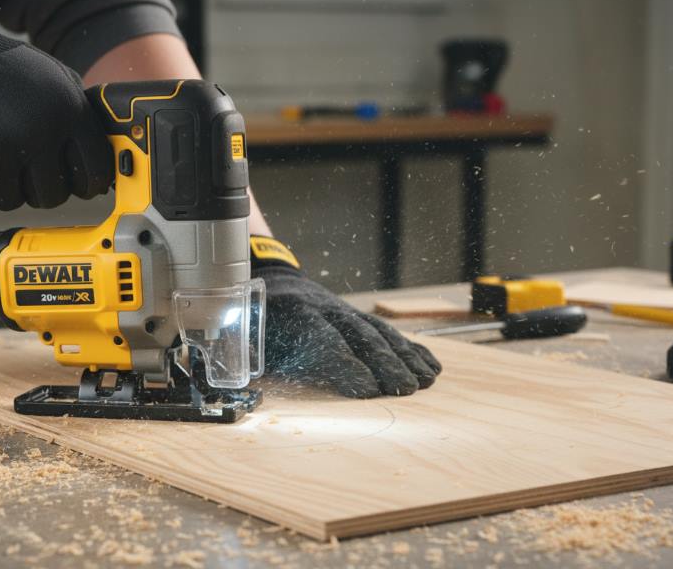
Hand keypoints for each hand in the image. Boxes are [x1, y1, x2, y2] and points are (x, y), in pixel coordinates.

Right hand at [0, 0, 112, 209]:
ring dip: (3, 186)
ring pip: (13, 202)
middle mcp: (35, 135)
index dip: (87, 182)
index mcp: (65, 111)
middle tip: (25, 166)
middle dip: (41, 187)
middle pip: (54, 196)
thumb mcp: (52, 76)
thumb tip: (106, 155)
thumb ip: (79, 114)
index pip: (94, 173)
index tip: (79, 183)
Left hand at [251, 237, 441, 397]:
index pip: (324, 340)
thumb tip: (240, 386)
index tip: (368, 389)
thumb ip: (249, 360)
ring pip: (380, 333)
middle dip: (385, 363)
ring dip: (405, 357)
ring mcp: (346, 312)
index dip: (347, 364)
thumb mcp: (247, 339)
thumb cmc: (259, 323)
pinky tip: (431, 365)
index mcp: (294, 316)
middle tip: (405, 389)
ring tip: (425, 380)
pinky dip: (412, 348)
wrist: (275, 282)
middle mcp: (325, 310)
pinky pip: (389, 331)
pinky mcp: (360, 317)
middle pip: (360, 337)